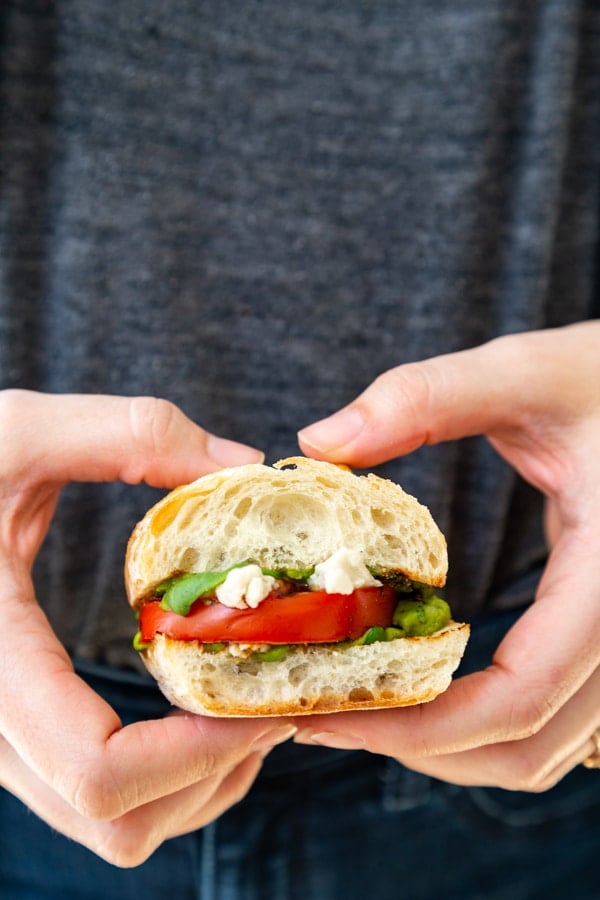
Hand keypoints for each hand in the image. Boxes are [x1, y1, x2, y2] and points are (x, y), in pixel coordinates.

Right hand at [0, 391, 294, 864]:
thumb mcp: (20, 431)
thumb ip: (129, 433)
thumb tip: (242, 462)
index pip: (97, 768)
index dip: (199, 752)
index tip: (268, 701)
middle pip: (115, 820)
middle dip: (213, 776)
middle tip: (274, 706)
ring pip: (110, 826)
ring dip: (196, 787)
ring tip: (247, 712)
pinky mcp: (17, 735)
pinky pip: (99, 799)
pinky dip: (166, 779)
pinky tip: (199, 713)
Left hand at [296, 322, 599, 789]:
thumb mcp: (525, 372)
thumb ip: (426, 398)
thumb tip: (318, 442)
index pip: (522, 695)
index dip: (422, 725)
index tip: (330, 714)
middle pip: (528, 745)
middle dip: (422, 748)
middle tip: (328, 720)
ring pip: (544, 748)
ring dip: (454, 747)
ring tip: (365, 711)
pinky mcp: (599, 630)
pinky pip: (551, 714)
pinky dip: (486, 723)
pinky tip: (426, 686)